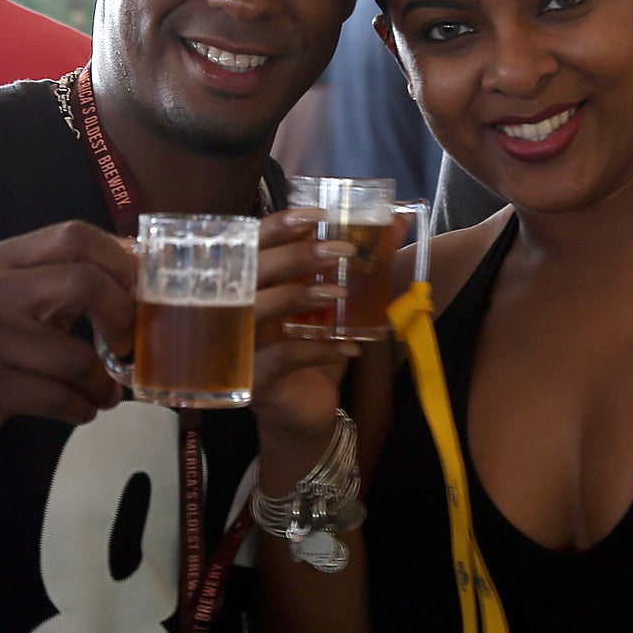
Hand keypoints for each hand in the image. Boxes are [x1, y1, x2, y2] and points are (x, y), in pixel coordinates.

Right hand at [0, 220, 137, 473]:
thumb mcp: (10, 295)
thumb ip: (62, 278)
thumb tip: (138, 268)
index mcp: (2, 259)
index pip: (75, 237)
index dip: (121, 260)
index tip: (141, 291)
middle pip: (84, 283)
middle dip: (122, 316)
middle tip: (129, 344)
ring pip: (76, 357)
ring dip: (103, 382)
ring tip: (105, 391)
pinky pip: (57, 398)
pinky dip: (82, 407)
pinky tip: (81, 408)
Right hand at [249, 209, 358, 441]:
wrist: (305, 416)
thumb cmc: (314, 350)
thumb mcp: (333, 306)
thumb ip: (355, 266)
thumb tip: (396, 222)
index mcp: (250, 285)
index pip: (252, 245)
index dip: (278, 227)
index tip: (315, 217)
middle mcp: (236, 311)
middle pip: (251, 272)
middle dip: (295, 256)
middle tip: (339, 251)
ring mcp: (240, 346)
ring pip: (256, 311)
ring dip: (298, 296)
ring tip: (340, 293)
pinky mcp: (254, 380)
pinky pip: (281, 357)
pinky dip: (317, 349)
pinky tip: (349, 348)